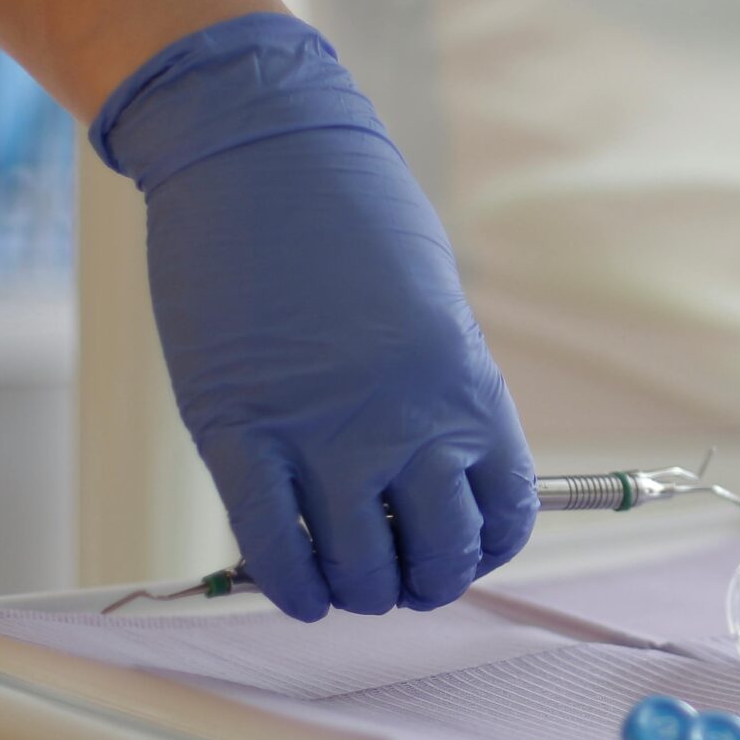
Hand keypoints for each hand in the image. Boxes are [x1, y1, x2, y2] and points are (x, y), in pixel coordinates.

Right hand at [92, 13, 537, 618]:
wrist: (259, 147)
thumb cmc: (350, 213)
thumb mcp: (430, 307)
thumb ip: (437, 393)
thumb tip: (428, 476)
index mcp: (468, 388)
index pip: (503, 516)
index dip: (480, 549)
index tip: (455, 547)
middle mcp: (407, 424)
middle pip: (434, 559)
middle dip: (420, 581)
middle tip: (395, 573)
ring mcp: (319, 432)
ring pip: (356, 568)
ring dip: (357, 590)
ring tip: (347, 581)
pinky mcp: (236, 429)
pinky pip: (271, 546)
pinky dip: (290, 586)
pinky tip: (299, 592)